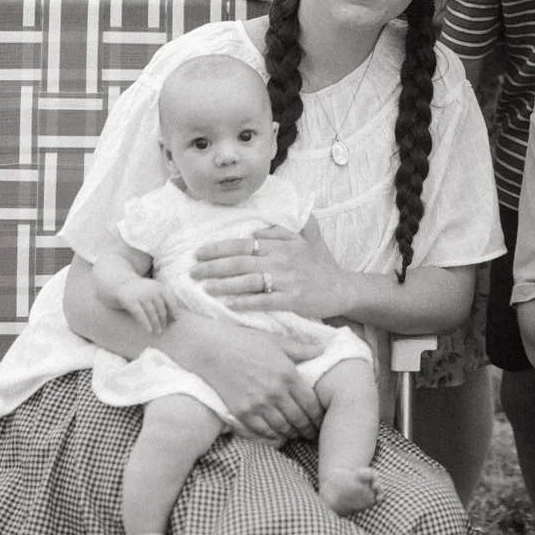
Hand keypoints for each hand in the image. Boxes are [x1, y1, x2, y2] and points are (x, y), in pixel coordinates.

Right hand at [113, 278, 175, 331]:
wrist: (121, 283)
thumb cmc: (142, 290)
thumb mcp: (154, 288)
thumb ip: (164, 297)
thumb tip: (177, 314)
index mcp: (160, 287)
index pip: (170, 301)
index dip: (174, 311)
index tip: (176, 320)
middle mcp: (152, 290)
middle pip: (161, 309)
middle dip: (164, 320)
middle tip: (165, 329)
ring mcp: (141, 295)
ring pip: (152, 313)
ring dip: (156, 324)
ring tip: (158, 332)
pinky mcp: (131, 301)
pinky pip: (140, 314)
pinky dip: (145, 323)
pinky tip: (149, 330)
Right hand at [184, 320, 322, 443]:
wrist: (214, 349)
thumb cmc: (247, 341)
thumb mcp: (278, 341)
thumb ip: (302, 348)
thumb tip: (324, 349)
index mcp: (288, 374)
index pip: (310, 403)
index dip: (318, 416)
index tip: (321, 421)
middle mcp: (275, 392)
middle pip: (298, 418)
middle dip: (307, 428)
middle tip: (312, 434)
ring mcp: (258, 404)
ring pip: (282, 427)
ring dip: (292, 434)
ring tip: (297, 435)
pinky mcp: (242, 412)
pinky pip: (262, 431)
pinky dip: (272, 436)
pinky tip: (277, 436)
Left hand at [191, 224, 346, 322]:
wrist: (342, 288)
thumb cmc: (319, 265)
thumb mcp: (303, 240)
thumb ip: (279, 232)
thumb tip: (255, 229)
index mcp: (282, 244)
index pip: (244, 243)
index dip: (219, 248)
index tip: (199, 252)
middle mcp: (282, 259)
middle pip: (241, 261)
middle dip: (213, 266)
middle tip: (192, 271)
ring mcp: (288, 280)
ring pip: (249, 280)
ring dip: (224, 284)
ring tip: (204, 287)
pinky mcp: (293, 299)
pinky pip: (264, 301)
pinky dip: (245, 302)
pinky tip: (227, 305)